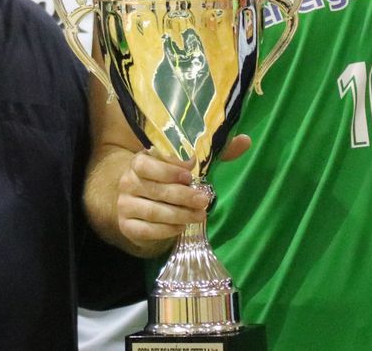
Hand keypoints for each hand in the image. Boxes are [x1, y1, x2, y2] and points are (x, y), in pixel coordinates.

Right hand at [115, 136, 249, 251]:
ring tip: (200, 215)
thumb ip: (214, 153)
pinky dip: (167, 230)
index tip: (190, 173)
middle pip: (156, 190)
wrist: (140, 204)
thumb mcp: (186, 166)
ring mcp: (125, 205)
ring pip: (154, 212)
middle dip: (183, 196)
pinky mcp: (127, 227)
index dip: (168, 169)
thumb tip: (245, 141)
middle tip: (204, 200)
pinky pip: (148, 230)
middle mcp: (128, 182)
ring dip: (180, 215)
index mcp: (140, 162)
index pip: (147, 164)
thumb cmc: (168, 181)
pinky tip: (182, 226)